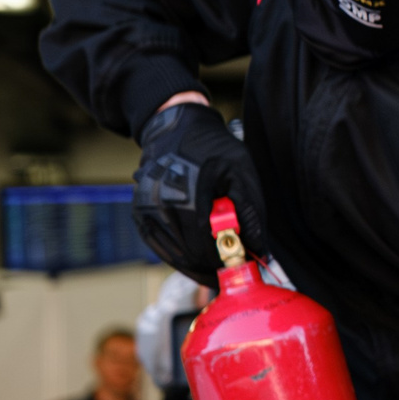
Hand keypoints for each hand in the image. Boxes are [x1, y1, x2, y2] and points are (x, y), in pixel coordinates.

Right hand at [133, 100, 273, 284]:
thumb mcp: (242, 172)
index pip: (205, 245)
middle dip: (213, 266)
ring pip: (173, 255)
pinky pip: (160, 247)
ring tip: (217, 268)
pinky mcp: (139, 215)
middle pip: (189, 254)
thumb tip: (259, 250)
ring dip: (196, 266)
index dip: (224, 261)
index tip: (242, 268)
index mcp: (187, 194)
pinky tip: (196, 260)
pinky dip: (179, 257)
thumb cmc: (214, 148)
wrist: (176, 128)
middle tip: (232, 270)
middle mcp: (160, 205)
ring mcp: (145, 211)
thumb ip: (250, 212)